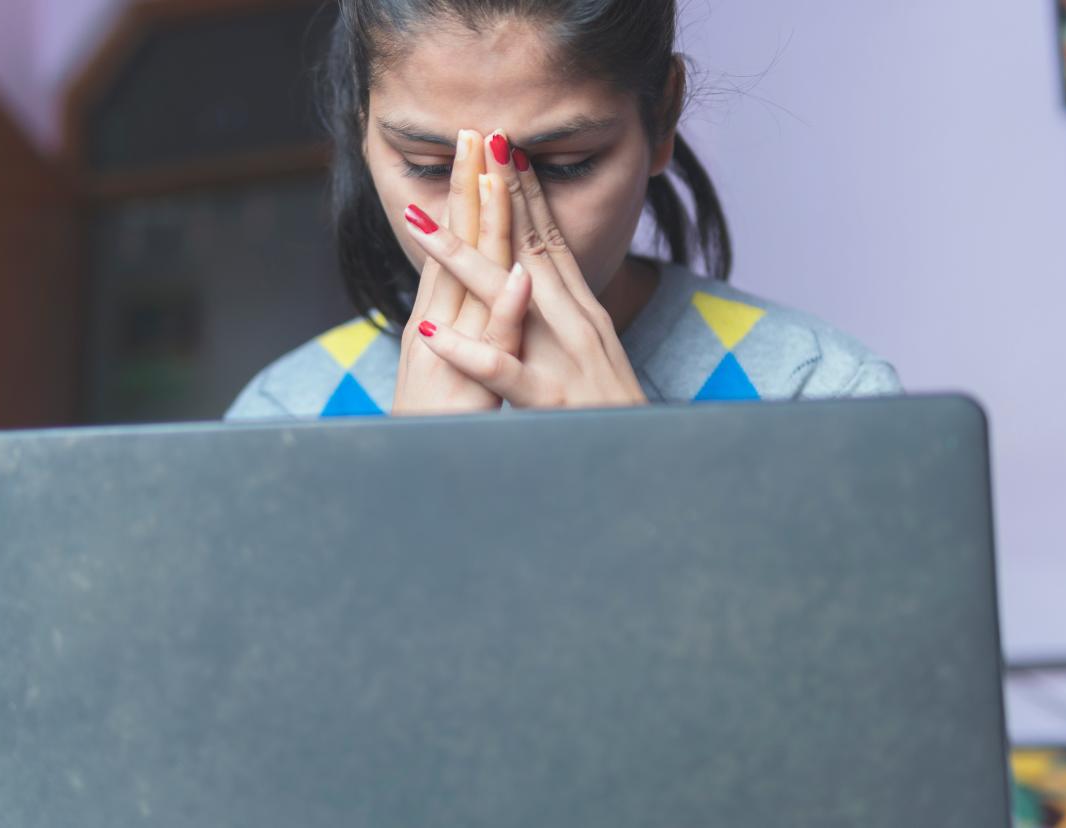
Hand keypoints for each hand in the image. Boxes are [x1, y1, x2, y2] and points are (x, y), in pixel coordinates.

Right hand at [391, 130, 515, 414]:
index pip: (456, 247)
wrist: (414, 477)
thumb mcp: (452, 368)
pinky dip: (502, 312)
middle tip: (473, 132)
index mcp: (439, 320)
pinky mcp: (471, 392)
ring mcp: (451, 358)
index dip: (465, 197)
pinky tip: (516, 277)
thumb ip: (461, 328)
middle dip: (465, 190)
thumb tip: (476, 289)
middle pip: (457, 251)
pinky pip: (491, 349)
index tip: (474, 148)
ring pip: (470, 287)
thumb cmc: (438, 428)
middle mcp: (437, 330)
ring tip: (490, 179)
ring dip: (479, 232)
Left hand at [401, 132, 647, 409]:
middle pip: (530, 248)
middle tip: (474, 142)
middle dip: (499, 195)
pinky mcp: (550, 401)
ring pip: (507, 299)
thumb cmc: (614, 413)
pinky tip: (433, 334)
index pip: (548, 241)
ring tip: (416, 223)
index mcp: (582, 313)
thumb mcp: (595, 354)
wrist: (649, 458)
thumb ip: (572, 316)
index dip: (526, 193)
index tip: (504, 149)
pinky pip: (504, 373)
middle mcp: (576, 324)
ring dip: (462, 256)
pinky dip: (470, 352)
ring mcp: (562, 360)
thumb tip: (548, 281)